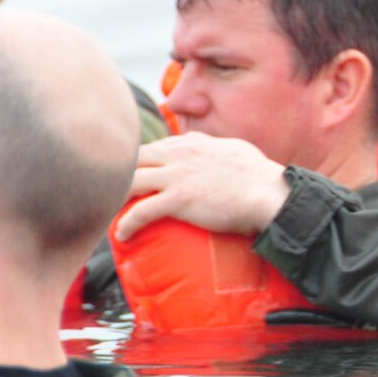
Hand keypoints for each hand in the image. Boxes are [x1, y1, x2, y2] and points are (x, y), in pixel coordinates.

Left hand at [114, 132, 292, 239]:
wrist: (270, 194)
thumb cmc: (260, 177)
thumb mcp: (234, 150)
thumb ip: (216, 148)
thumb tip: (215, 151)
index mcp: (192, 143)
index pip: (154, 147)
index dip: (139, 164)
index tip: (133, 179)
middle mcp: (180, 154)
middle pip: (133, 158)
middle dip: (118, 175)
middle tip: (110, 196)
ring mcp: (177, 175)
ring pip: (129, 180)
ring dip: (114, 197)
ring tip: (107, 213)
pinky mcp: (179, 198)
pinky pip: (141, 210)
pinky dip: (127, 223)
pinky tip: (122, 234)